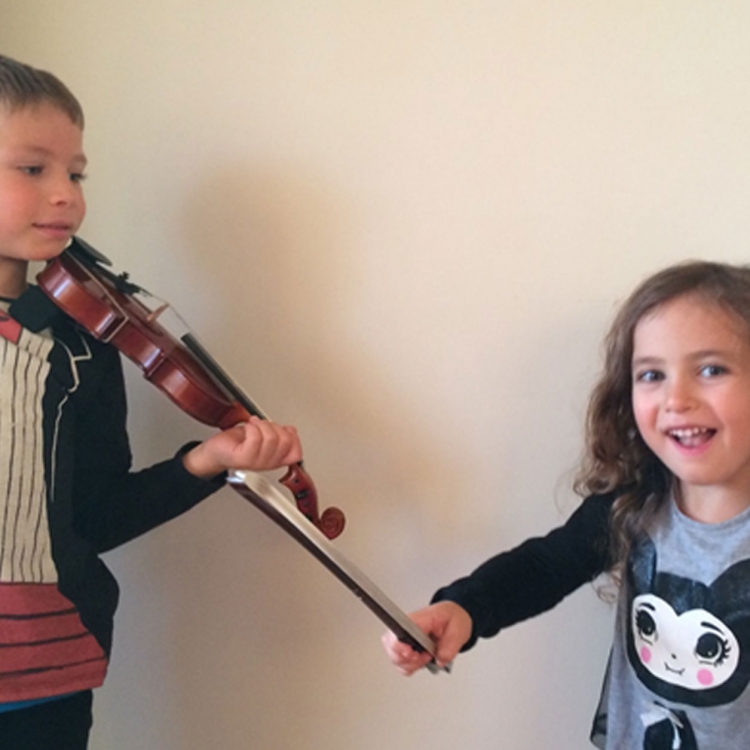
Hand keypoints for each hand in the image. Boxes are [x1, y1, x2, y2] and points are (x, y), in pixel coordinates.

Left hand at [182, 416, 301, 477]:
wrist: (216, 451)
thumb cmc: (238, 443)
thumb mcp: (264, 436)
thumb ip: (279, 434)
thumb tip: (291, 430)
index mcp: (276, 460)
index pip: (296, 454)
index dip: (294, 438)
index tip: (284, 429)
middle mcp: (268, 463)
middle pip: (285, 441)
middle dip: (275, 426)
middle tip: (263, 425)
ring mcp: (256, 462)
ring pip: (271, 437)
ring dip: (261, 425)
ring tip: (253, 425)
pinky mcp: (244, 458)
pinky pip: (255, 438)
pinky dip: (252, 427)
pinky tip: (247, 427)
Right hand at [381, 601, 471, 675]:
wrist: (454, 616)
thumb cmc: (453, 618)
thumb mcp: (458, 630)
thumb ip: (449, 647)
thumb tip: (439, 659)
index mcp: (418, 619)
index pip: (397, 630)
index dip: (399, 646)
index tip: (411, 654)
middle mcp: (407, 626)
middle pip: (391, 646)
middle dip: (407, 660)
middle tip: (424, 657)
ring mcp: (405, 636)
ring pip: (394, 657)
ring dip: (411, 665)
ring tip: (426, 657)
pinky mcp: (406, 646)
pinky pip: (400, 663)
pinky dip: (410, 667)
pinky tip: (421, 661)